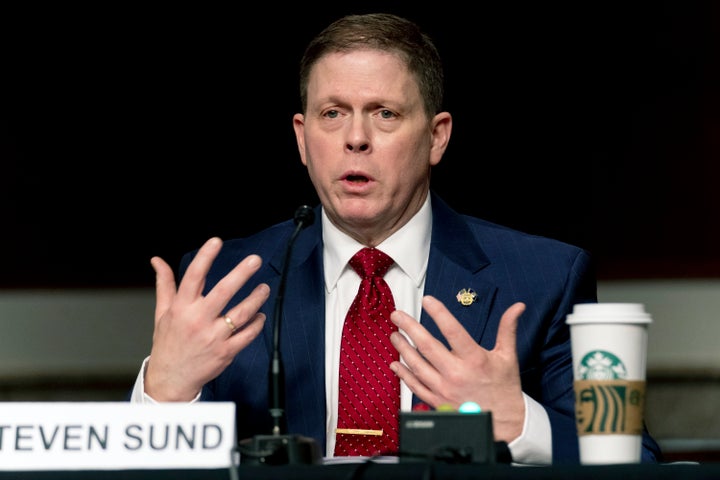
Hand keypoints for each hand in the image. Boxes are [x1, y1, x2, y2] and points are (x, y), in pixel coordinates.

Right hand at [144, 237, 269, 401]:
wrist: (171, 379)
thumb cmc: (168, 344)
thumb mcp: (162, 312)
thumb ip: (165, 285)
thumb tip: (157, 261)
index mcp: (182, 308)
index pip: (193, 277)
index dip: (205, 257)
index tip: (216, 242)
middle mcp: (198, 320)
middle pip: (223, 292)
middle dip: (241, 274)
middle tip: (255, 260)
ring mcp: (213, 337)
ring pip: (241, 313)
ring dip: (256, 299)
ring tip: (264, 288)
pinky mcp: (226, 352)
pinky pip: (247, 334)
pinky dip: (257, 323)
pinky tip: (260, 314)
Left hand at [389, 295, 526, 442]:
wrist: (505, 424)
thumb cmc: (504, 388)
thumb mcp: (508, 357)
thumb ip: (507, 329)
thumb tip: (517, 307)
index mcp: (475, 360)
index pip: (453, 331)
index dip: (439, 313)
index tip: (427, 300)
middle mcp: (457, 374)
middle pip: (427, 346)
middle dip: (409, 328)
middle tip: (397, 315)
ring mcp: (444, 389)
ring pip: (417, 365)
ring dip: (402, 348)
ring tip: (394, 334)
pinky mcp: (437, 402)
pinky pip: (415, 386)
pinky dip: (403, 374)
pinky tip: (395, 363)